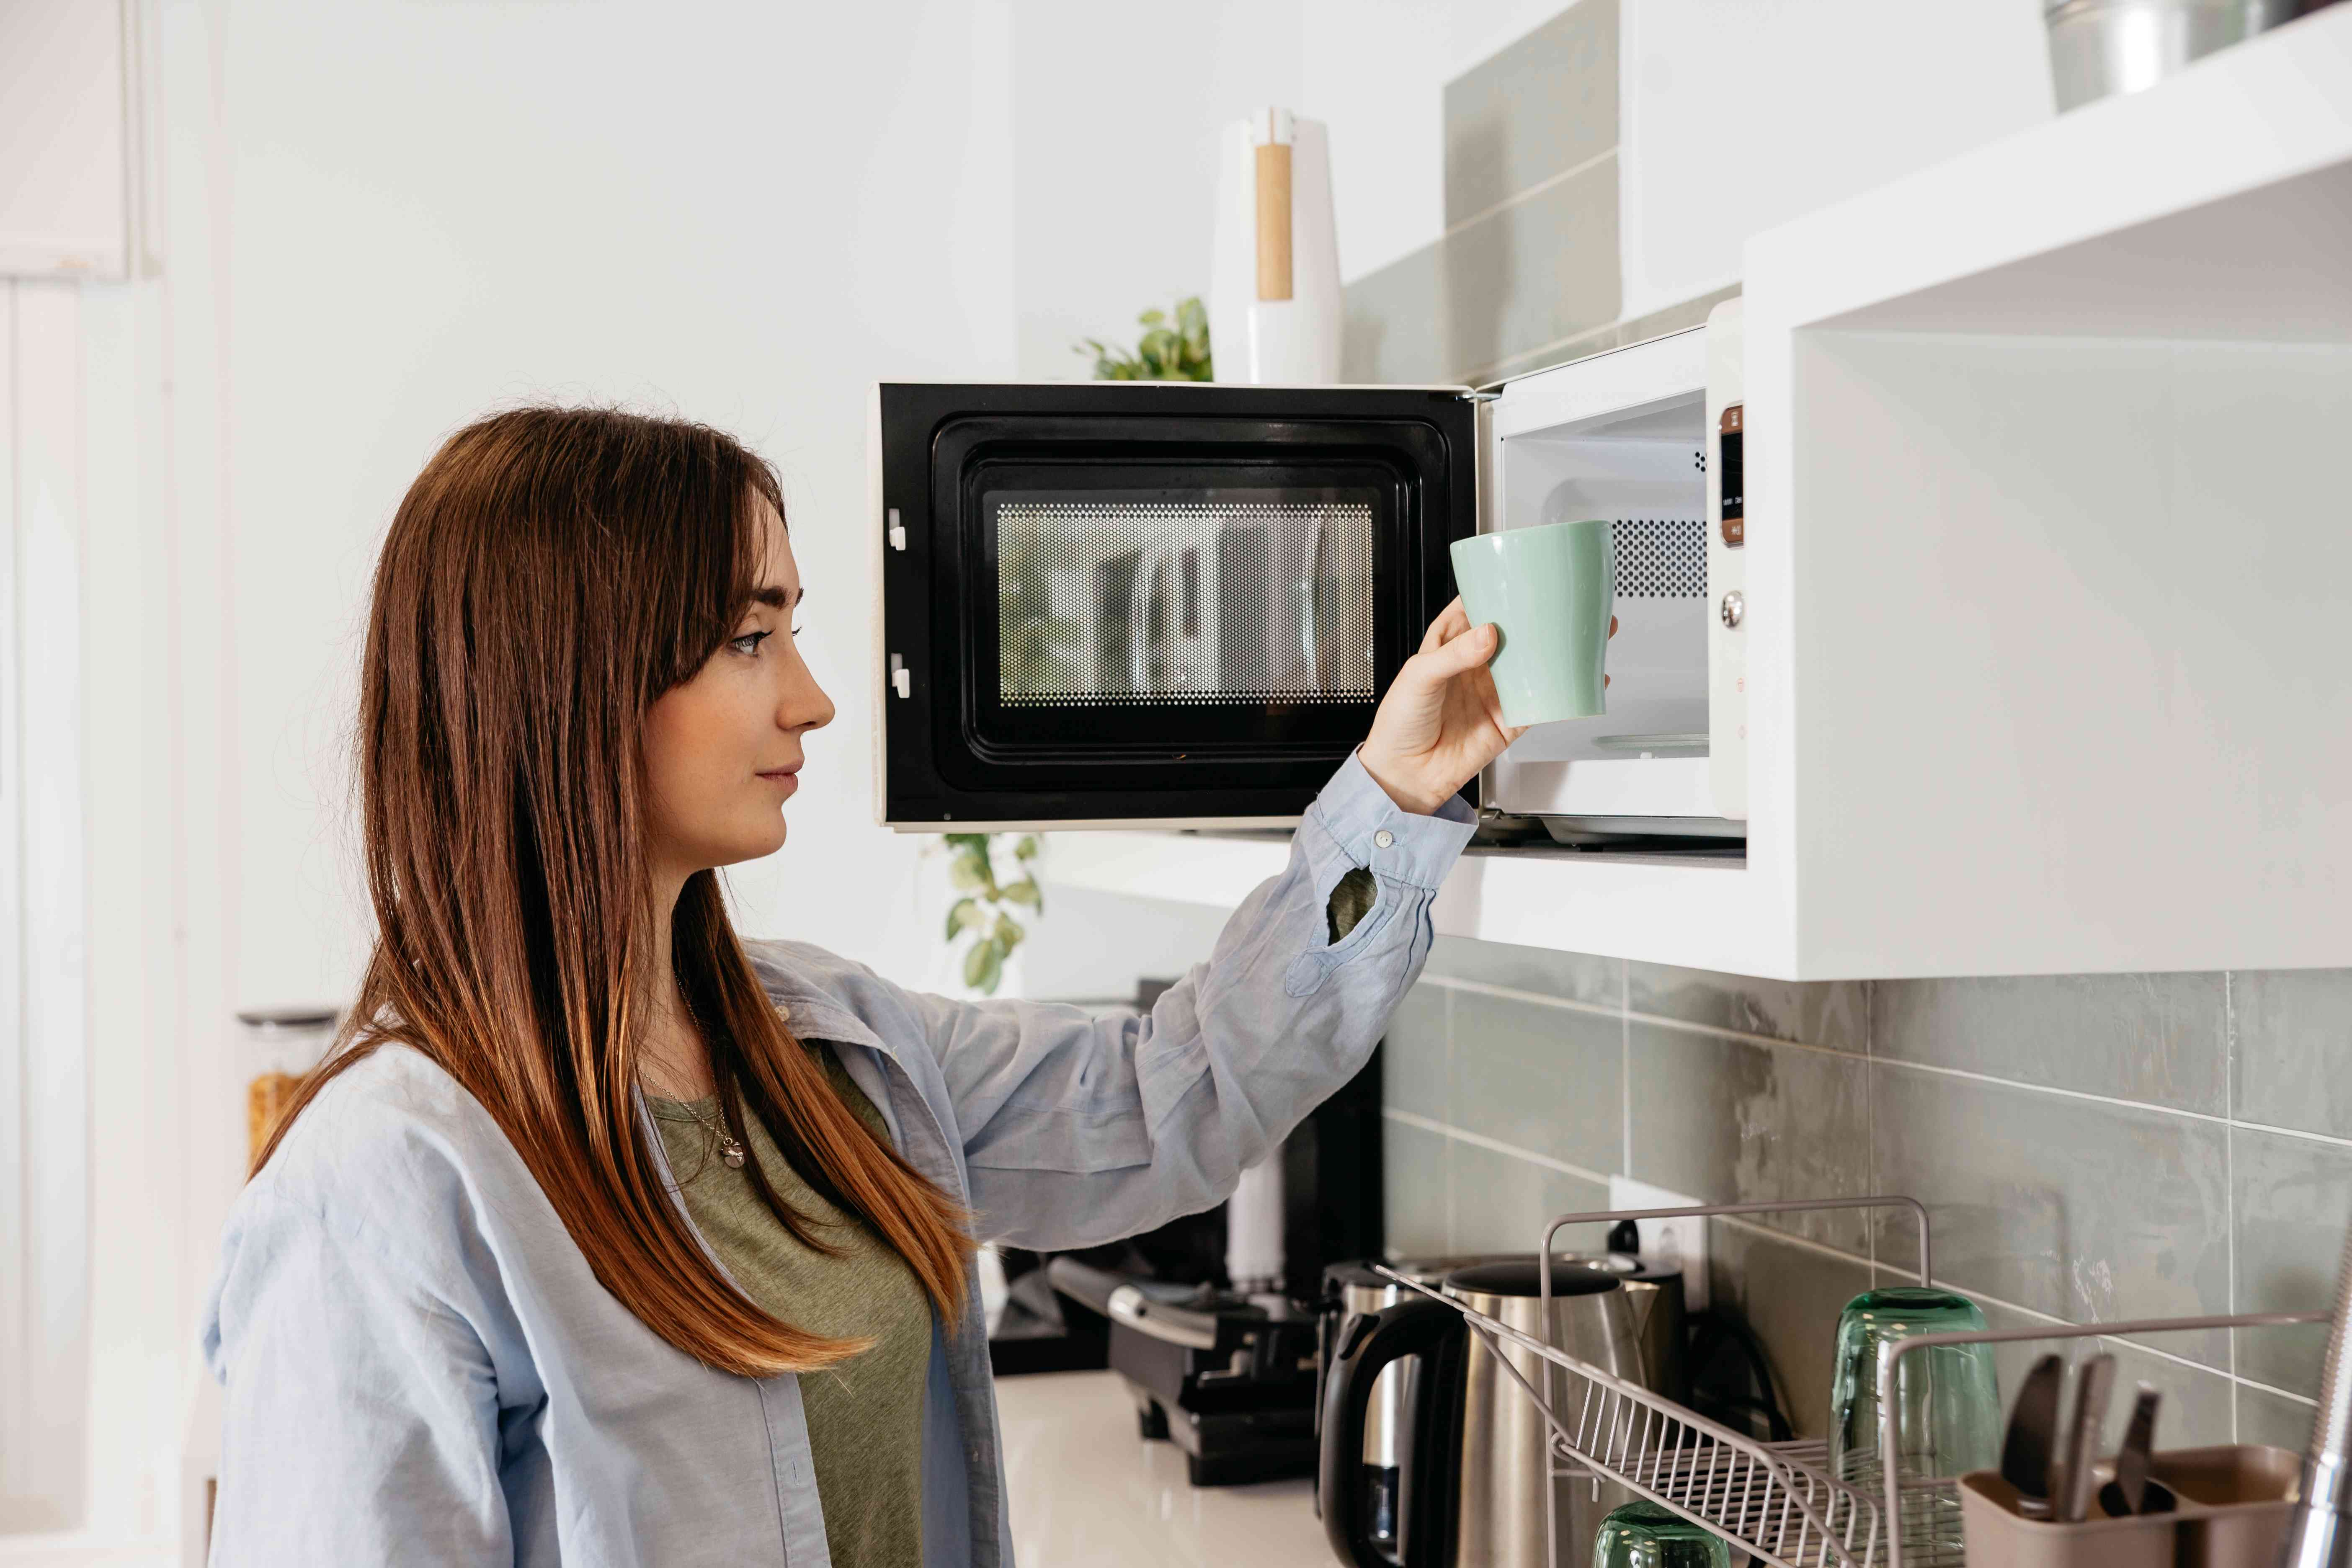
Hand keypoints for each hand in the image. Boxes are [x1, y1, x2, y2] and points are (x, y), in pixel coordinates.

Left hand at [1357, 599, 1615, 815]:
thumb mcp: (1418, 678)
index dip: (1497, 593)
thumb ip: (1452, 655)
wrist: (1405, 775)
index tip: (1520, 577)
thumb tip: (1486, 634)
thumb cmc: (1399, 724)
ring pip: (1533, 665)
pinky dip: (1564, 691)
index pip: (1476, 611)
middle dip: (1540, 618)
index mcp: (1448, 647)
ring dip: (1559, 650)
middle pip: (1514, 635)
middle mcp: (1475, 666)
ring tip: (1585, 632)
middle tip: (1567, 600)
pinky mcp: (1508, 720)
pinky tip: (1583, 678)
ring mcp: (1494, 692)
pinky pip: (1541, 702)